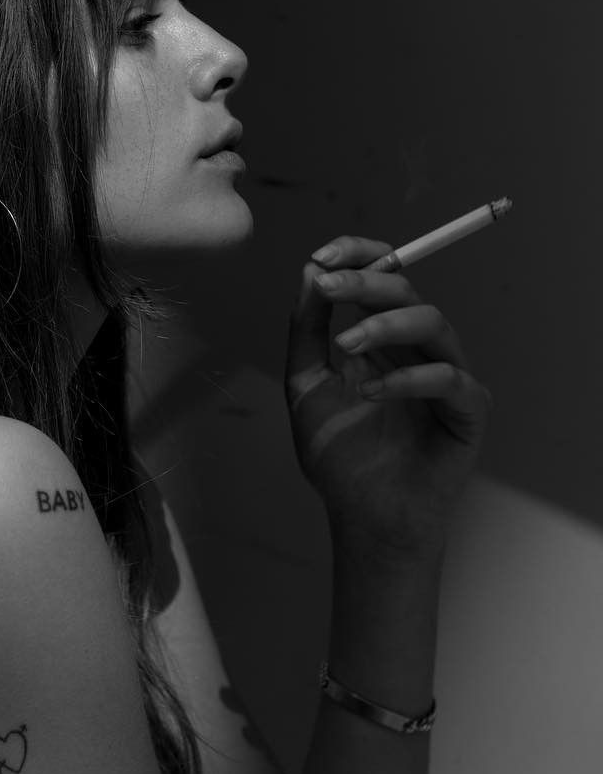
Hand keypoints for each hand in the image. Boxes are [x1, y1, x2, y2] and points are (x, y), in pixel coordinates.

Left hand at [284, 235, 492, 559]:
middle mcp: (419, 350)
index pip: (384, 279)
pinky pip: (448, 378)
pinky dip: (408, 379)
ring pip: (433, 323)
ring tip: (345, 347)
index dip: (359, 257)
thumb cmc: (339, 454)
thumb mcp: (305, 385)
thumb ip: (307, 332)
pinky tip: (369, 394)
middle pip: (407, 292)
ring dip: (384, 325)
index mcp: (385, 340)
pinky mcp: (468, 411)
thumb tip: (309, 273)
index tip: (321, 258)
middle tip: (327, 287)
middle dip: (365, 283)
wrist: (363, 515)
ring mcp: (448, 377)